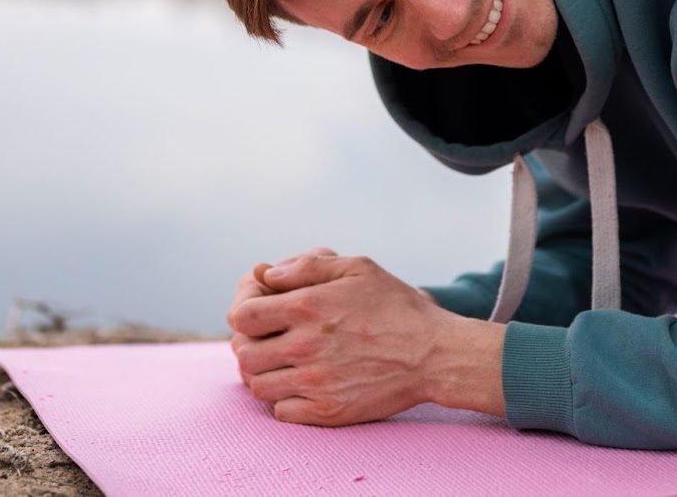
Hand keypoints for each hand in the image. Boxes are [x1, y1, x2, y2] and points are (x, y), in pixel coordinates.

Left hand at [228, 253, 503, 424]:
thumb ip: (306, 266)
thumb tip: (265, 274)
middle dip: (250, 343)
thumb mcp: (357, 268)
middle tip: (269, 338)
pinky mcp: (328, 411)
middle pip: (244, 353)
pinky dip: (283, 399)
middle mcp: (304, 346)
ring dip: (264, 372)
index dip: (245, 310)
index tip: (260, 310)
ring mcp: (315, 383)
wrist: (434, 354)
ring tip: (283, 362)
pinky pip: (281, 411)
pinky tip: (301, 384)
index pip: (242, 315)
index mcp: (306, 307)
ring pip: (258, 385)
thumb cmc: (396, 306)